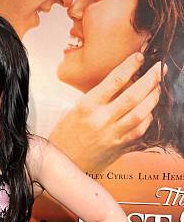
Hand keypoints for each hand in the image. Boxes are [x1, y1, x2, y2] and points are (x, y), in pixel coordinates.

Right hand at [49, 53, 166, 171]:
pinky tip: (149, 112)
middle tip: (159, 69)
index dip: (131, 65)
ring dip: (153, 98)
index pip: (114, 80)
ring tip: (157, 88)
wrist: (62, 163)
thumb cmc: (65, 135)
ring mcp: (111, 136)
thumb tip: (122, 82)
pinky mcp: (117, 148)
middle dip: (151, 79)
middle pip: (133, 95)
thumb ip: (98, 97)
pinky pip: (138, 132)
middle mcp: (101, 120)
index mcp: (87, 106)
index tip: (140, 57)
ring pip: (140, 114)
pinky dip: (147, 120)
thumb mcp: (75, 110)